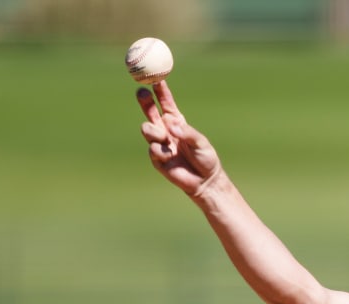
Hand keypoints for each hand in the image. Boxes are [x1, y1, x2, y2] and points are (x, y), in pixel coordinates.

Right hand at [135, 80, 220, 198]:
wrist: (205, 182)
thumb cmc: (206, 159)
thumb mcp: (200, 142)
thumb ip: (187, 132)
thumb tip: (171, 126)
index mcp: (176, 121)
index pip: (165, 101)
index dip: (159, 89)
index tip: (155, 77)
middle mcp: (166, 129)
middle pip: (149, 109)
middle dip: (144, 100)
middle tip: (142, 93)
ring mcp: (160, 143)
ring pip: (147, 129)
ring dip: (153, 131)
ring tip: (164, 137)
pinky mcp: (157, 158)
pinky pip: (152, 149)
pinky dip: (160, 151)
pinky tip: (169, 156)